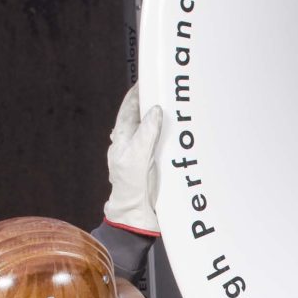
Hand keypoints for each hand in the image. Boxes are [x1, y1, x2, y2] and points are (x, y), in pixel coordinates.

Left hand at [105, 86, 163, 235]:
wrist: (137, 218)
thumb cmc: (132, 190)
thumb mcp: (137, 157)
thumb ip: (146, 133)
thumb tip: (154, 111)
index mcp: (122, 140)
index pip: (128, 109)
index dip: (136, 93)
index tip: (146, 79)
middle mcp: (130, 146)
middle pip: (139, 117)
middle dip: (149, 103)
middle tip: (162, 89)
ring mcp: (141, 156)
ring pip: (149, 130)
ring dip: (159, 118)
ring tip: (170, 106)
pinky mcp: (152, 166)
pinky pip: (159, 143)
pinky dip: (166, 134)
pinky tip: (176, 133)